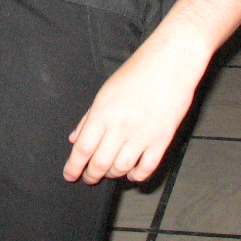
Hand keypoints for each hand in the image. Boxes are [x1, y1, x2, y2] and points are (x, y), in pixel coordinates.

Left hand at [64, 33, 208, 184]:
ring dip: (112, 174)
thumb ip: (89, 117)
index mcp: (103, 112)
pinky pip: (147, 167)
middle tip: (88, 178)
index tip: (70, 175)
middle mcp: (121, 126)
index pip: (83, 148)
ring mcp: (143, 134)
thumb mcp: (106, 90)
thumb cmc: (138, 71)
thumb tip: (75, 139)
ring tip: (109, 172)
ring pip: (122, 168)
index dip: (74, 166)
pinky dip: (137, 175)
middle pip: (100, 162)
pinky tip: (132, 173)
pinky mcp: (163, 139)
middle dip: (91, 175)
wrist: (171, 62)